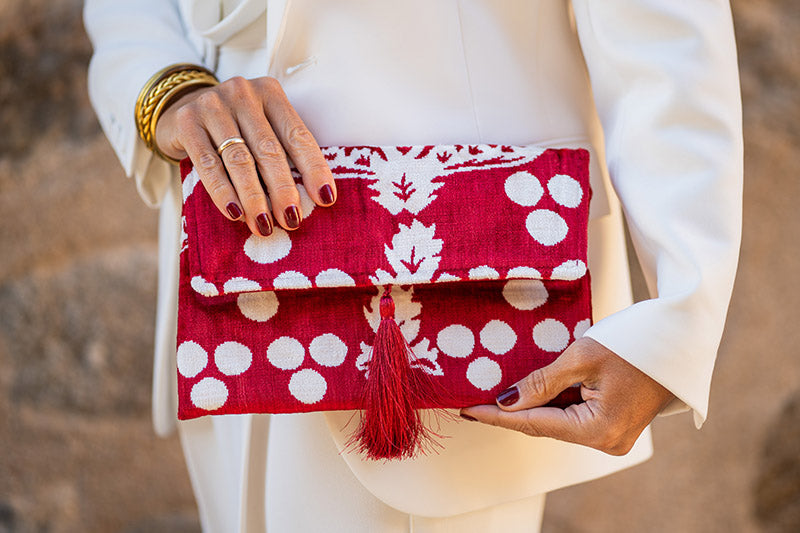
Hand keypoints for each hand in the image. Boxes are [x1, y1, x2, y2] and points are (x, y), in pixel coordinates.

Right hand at [155, 76, 335, 235]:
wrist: (180, 108)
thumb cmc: (235, 128)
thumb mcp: (262, 128)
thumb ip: (281, 152)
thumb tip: (309, 200)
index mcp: (271, 93)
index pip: (297, 135)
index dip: (313, 168)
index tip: (325, 199)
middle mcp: (243, 93)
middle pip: (269, 149)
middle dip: (283, 190)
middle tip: (291, 220)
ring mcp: (213, 105)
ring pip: (239, 159)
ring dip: (254, 197)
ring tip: (263, 225)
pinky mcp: (187, 122)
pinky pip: (208, 164)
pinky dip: (223, 192)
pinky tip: (235, 213)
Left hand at [460, 337, 674, 454]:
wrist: (680, 339)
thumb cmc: (635, 343)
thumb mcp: (582, 358)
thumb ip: (541, 384)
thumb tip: (506, 403)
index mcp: (598, 431)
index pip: (534, 424)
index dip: (497, 416)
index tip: (467, 409)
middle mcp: (606, 442)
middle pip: (545, 426)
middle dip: (510, 413)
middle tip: (473, 401)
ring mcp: (613, 436)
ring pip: (558, 421)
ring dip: (530, 406)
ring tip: (493, 393)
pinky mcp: (616, 425)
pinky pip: (574, 416)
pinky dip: (552, 402)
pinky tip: (530, 391)